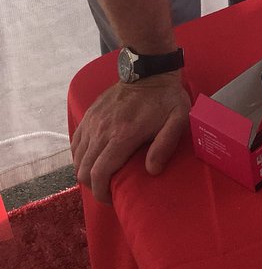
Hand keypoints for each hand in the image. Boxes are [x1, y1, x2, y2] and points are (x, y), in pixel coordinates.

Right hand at [71, 73, 190, 203]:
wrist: (148, 70)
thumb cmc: (166, 98)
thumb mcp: (177, 119)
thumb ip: (165, 145)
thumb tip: (152, 170)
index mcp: (122, 136)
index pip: (98, 174)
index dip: (101, 193)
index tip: (111, 198)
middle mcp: (101, 131)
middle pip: (83, 170)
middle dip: (93, 186)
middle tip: (108, 188)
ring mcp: (92, 122)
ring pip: (77, 158)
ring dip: (85, 171)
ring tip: (101, 175)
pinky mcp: (89, 115)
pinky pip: (75, 143)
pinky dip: (80, 156)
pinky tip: (92, 158)